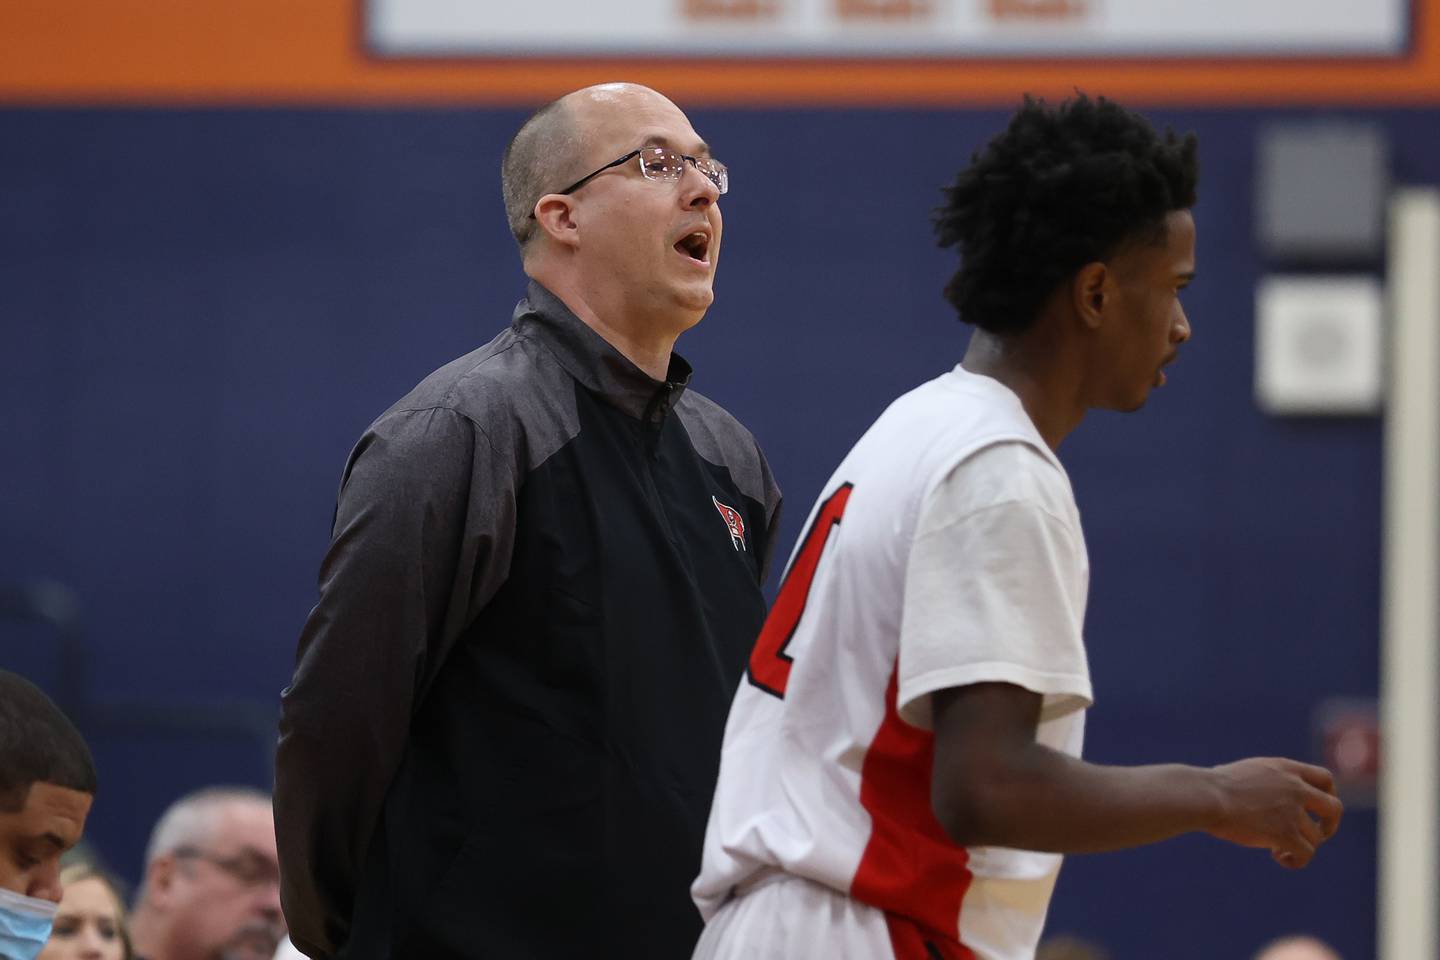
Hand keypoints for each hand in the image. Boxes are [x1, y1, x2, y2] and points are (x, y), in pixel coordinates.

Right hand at [1205, 757, 1342, 868]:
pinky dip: (1296, 860)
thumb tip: (1257, 793)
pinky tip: (1279, 858)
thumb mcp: (1245, 773)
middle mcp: (1295, 788)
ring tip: (1278, 851)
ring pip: (1315, 837)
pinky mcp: (1286, 833)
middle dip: (1329, 825)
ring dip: (1301, 846)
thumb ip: (1264, 782)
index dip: (1327, 795)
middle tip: (1317, 834)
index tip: (1316, 808)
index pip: (1324, 778)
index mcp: (1284, 769)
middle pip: (1334, 808)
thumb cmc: (1211, 787)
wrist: (1206, 796)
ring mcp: (1293, 811)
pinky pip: (1305, 854)